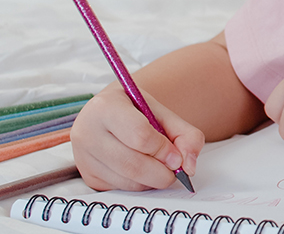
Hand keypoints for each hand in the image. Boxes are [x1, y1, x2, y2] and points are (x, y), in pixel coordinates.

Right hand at [71, 85, 203, 190]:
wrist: (112, 113)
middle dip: (162, 172)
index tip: (177, 156)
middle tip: (176, 169)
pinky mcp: (88, 176)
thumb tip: (188, 167)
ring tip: (161, 167)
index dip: (163, 149)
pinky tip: (144, 170)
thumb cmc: (138, 111)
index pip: (139, 135)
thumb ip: (185, 135)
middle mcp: (87, 132)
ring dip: (152, 180)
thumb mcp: (163, 113)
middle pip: (132, 164)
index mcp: (106, 107)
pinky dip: (140, 184)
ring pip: (127, 181)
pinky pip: (120, 188)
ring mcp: (83, 156)